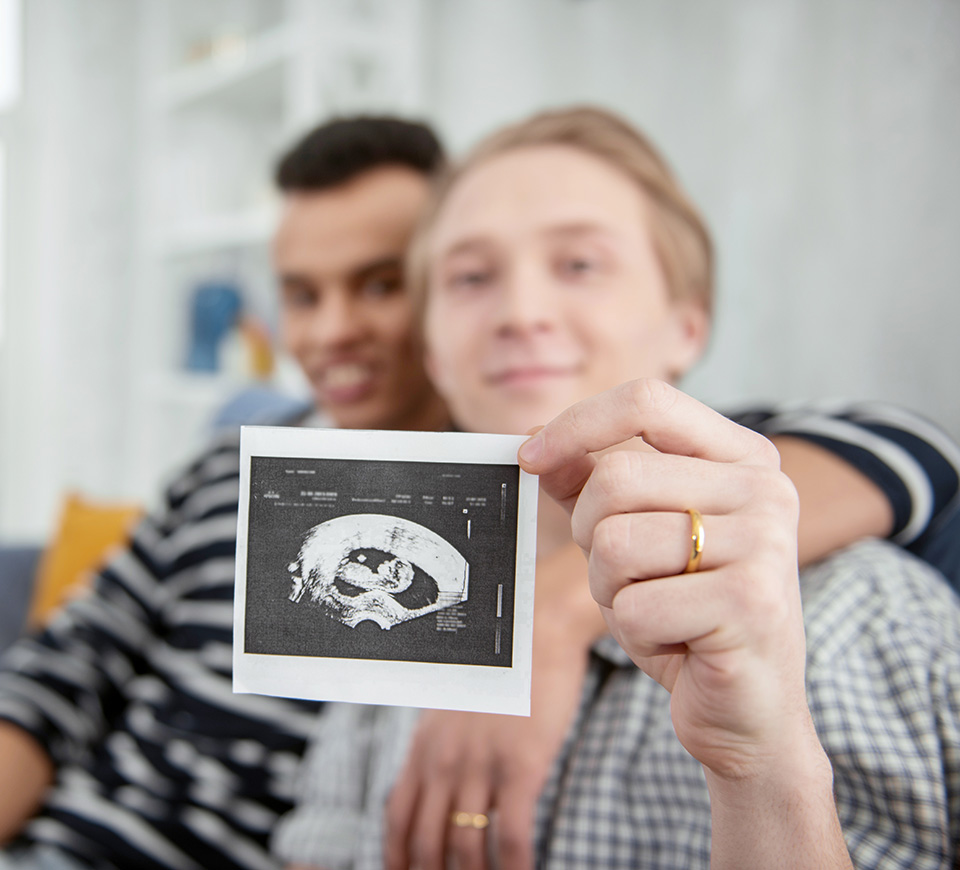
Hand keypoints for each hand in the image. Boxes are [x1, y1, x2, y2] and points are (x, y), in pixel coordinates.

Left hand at [384, 544, 600, 869]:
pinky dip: (513, 867)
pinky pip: (509, 835)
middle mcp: (445, 760)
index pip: (397, 818)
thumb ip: (442, 746)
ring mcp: (480, 764)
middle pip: (425, 842)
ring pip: (464, 848)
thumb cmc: (503, 669)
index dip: (396, 858)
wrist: (537, 632)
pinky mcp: (519, 766)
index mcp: (425, 746)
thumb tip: (439, 784)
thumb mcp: (454, 706)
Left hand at [518, 380, 851, 866]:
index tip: (528, 457)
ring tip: (658, 611)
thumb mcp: (639, 535)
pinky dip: (636, 635)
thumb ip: (593, 483)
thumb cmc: (689, 612)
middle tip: (625, 576)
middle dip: (590, 537)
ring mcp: (765, 544)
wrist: (750, 708)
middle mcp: (765, 489)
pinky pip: (633, 607)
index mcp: (743, 457)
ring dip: (613, 591)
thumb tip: (533, 442)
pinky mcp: (750, 604)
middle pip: (616, 480)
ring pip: (615, 544)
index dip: (576, 425)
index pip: (647, 402)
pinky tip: (678, 645)